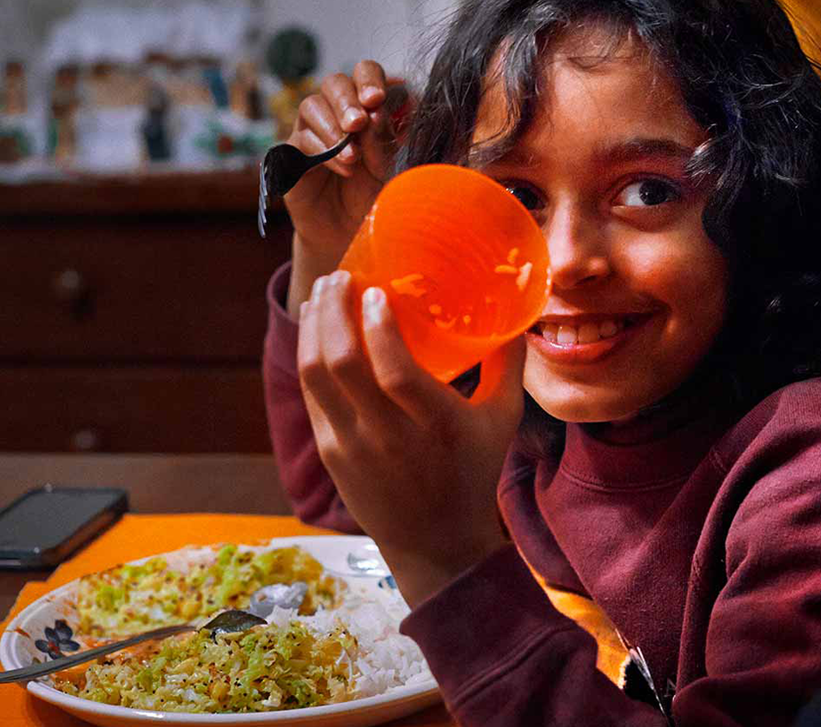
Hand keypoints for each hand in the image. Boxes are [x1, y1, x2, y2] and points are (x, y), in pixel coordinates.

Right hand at [284, 62, 406, 312]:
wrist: (349, 233)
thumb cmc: (372, 195)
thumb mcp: (388, 165)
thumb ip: (386, 136)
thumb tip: (388, 105)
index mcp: (364, 106)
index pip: (364, 73)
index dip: (369, 79)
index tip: (377, 99)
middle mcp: (335, 113)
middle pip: (334, 82)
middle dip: (347, 100)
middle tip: (359, 123)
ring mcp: (310, 131)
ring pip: (312, 105)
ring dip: (334, 129)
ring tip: (353, 158)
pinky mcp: (290, 154)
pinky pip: (300, 140)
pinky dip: (323, 151)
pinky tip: (344, 168)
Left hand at [298, 270, 526, 606]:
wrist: (434, 542)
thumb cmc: (472, 472)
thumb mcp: (501, 420)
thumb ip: (506, 364)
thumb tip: (513, 309)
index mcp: (435, 426)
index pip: (395, 372)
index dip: (378, 328)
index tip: (375, 291)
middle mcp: (387, 435)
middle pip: (342, 364)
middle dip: (334, 310)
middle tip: (340, 277)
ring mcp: (351, 445)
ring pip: (315, 375)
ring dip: (314, 326)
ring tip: (322, 292)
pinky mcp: (329, 450)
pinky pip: (310, 392)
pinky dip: (308, 352)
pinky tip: (315, 327)